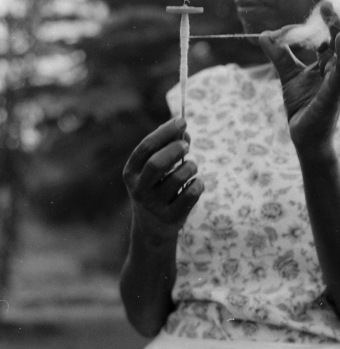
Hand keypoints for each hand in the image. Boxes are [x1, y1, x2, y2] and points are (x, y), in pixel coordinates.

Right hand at [123, 118, 203, 240]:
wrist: (152, 228)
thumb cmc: (157, 187)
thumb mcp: (155, 169)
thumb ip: (168, 147)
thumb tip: (184, 130)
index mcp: (131, 172)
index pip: (146, 148)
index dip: (165, 132)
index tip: (182, 121)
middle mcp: (139, 189)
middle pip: (157, 164)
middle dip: (175, 149)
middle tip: (187, 145)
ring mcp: (154, 206)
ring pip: (178, 178)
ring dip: (190, 166)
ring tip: (191, 166)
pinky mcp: (171, 218)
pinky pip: (191, 194)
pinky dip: (198, 184)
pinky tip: (196, 183)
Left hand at [259, 0, 339, 154]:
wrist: (303, 136)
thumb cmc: (301, 106)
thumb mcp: (286, 75)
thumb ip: (278, 55)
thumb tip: (263, 35)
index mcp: (327, 61)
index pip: (328, 30)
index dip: (323, 10)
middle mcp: (337, 67)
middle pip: (339, 33)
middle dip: (330, 13)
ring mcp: (339, 79)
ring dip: (337, 27)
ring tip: (329, 8)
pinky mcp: (336, 92)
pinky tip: (339, 39)